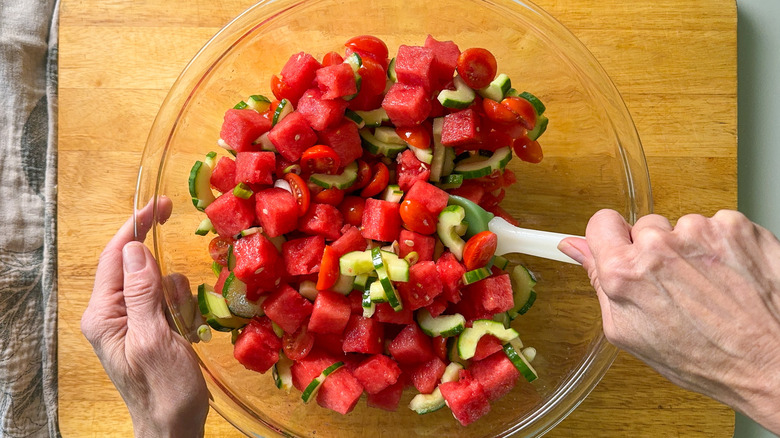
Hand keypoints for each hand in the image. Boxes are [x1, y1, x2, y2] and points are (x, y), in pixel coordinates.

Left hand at [82, 198, 208, 436]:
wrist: (174, 426)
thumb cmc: (163, 389)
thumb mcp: (154, 337)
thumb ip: (142, 291)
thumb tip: (135, 248)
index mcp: (104, 314)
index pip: (117, 257)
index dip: (136, 226)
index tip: (160, 204)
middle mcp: (112, 313)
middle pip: (140, 268)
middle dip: (165, 279)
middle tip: (178, 309)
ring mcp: (132, 321)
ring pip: (160, 284)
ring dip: (178, 300)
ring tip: (182, 331)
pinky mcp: (150, 329)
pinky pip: (169, 301)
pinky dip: (183, 311)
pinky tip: (187, 335)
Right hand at [558, 209, 779, 434]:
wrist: (773, 363)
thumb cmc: (706, 359)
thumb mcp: (630, 333)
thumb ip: (598, 282)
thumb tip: (576, 248)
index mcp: (625, 272)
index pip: (601, 223)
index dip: (611, 239)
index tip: (621, 247)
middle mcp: (659, 246)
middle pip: (644, 226)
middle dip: (654, 250)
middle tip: (677, 286)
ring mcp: (700, 232)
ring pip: (683, 228)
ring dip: (692, 251)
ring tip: (711, 288)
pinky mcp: (736, 227)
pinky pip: (718, 226)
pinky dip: (724, 247)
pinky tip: (732, 277)